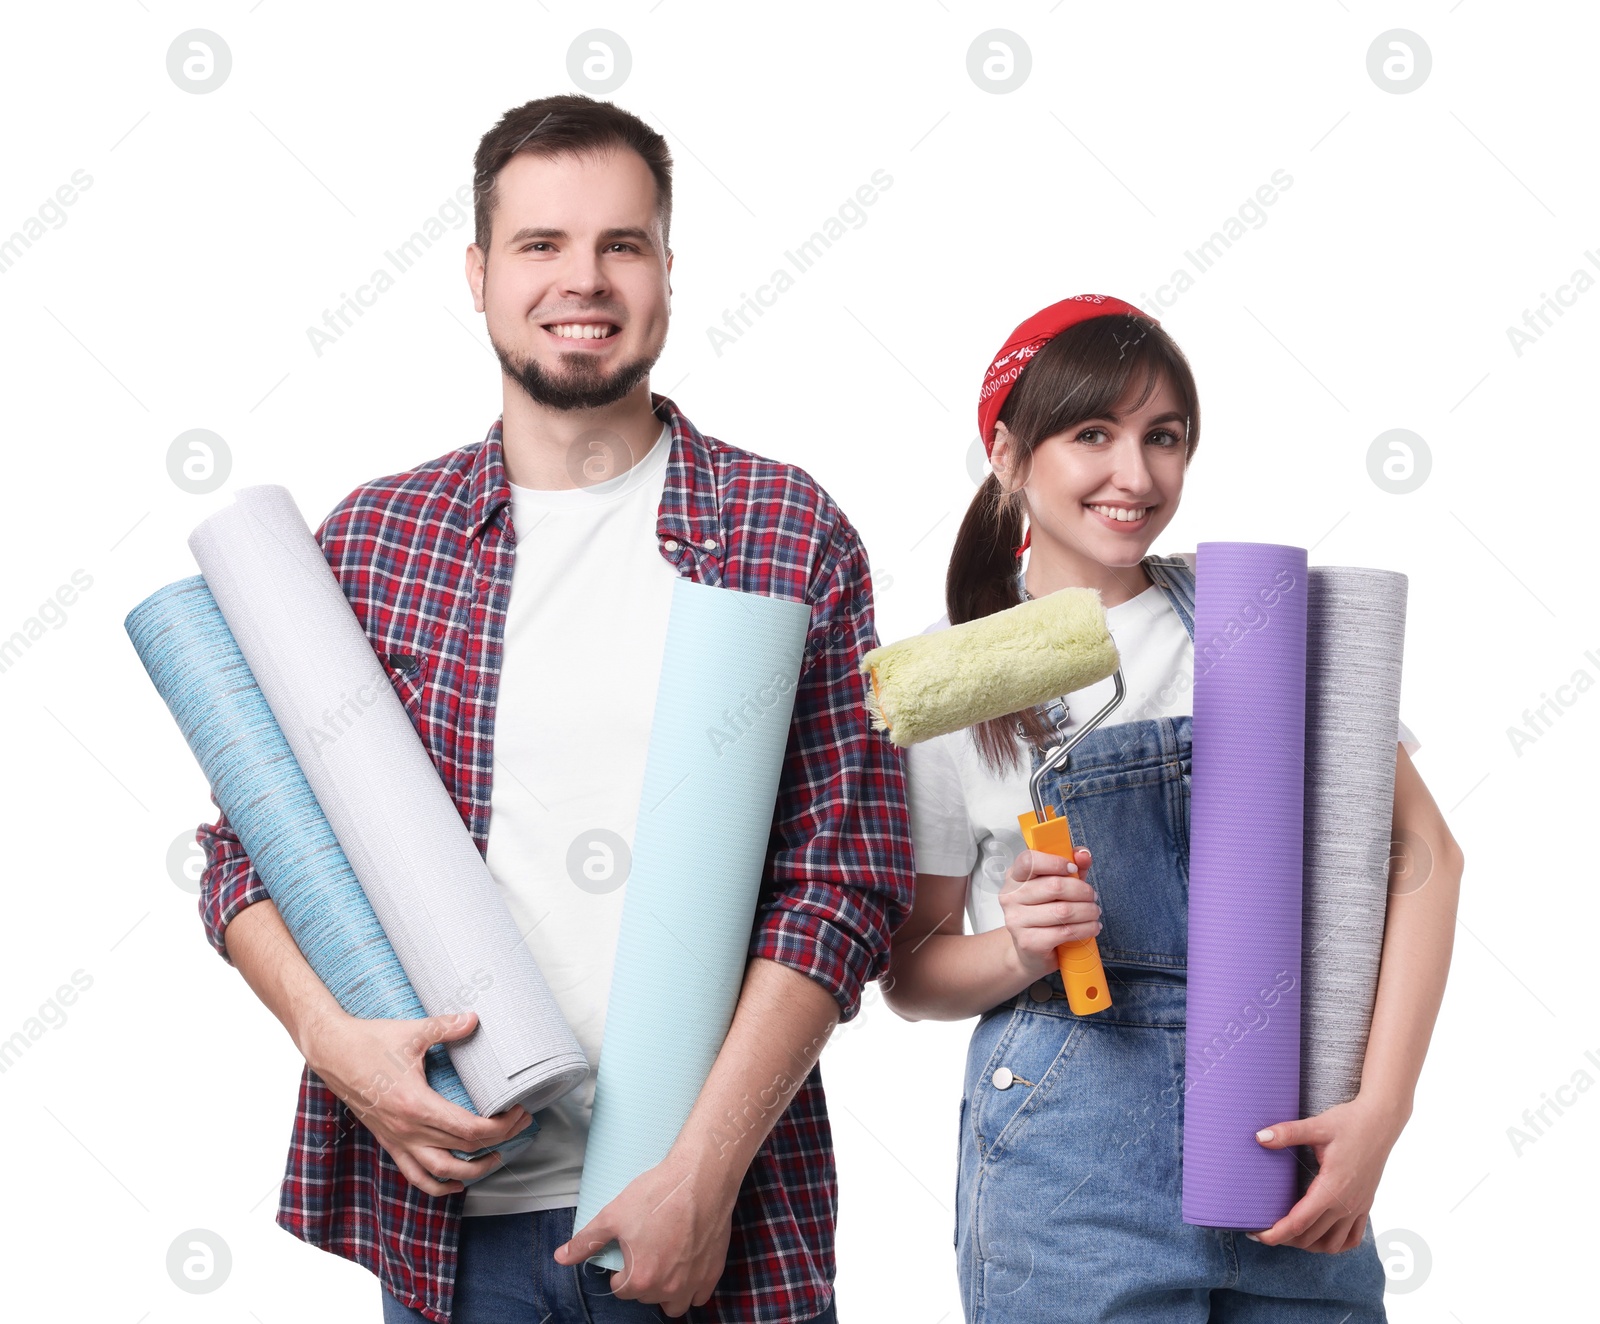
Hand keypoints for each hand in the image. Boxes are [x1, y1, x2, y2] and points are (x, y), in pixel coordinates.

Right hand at [299, 1008, 535, 1195]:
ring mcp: (397, 1140)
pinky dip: (437, 1185)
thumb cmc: (369, 1041)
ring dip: (472, 1172)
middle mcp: (407, 1130)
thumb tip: (474, 1019)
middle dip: (499, 1141)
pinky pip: (414, 1175)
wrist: (331, 1052)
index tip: (519, 1111)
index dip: (500, 1126)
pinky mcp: (388, 1141)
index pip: (469, 1130)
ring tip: (497, 1156)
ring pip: (440, 1173)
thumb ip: (445, 1027)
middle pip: (463, 1151)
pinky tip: (456, 1181)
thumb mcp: (412, 1032)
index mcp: (416, 1105)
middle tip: (521, 1124)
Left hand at [553, 1145, 736, 1315]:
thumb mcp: (613, 1215)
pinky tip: (686, 1267)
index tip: (627, 1252)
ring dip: (665, 1292)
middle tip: (645, 1251)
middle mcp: (668, 1287)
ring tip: (663, 1265)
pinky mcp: (713, 1272)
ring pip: (674, 1304)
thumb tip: (560, 1258)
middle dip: (642, 1280)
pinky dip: (691, 1288)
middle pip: (646, 1296)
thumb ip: (586, 1241)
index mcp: (641, 1278)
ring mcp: (693, 1282)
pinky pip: (699, 1296)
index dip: (620, 1271)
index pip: (621, 1290)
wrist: (701, 1178)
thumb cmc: (658, 1194)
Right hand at [998, 846, 1100, 981]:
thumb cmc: (1044, 914)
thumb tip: (1084, 854)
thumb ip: (1072, 866)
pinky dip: (1086, 929)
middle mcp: (1010, 897)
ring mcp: (1016, 920)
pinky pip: (1065, 932)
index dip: (1055, 862)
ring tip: (1094, 913)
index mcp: (1015, 877)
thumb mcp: (1058, 885)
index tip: (1073, 869)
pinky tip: (1091, 927)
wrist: (1030, 952)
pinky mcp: (1028, 942)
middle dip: (1082, 891)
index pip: (1029, 860)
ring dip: (1088, 911)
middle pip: (1054, 886)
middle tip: (1092, 897)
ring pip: (1063, 911)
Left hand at [1247, 1094, 1410, 1251]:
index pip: (1299, 1223)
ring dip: (1309, 1244)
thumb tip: (1259, 1137)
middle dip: (1285, 1239)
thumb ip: (1287, 1133)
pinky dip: (1335, 1244)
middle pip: (1311, 1237)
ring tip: (1288, 1234)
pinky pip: (1353, 1238)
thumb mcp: (1317, 1126)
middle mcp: (1346, 1204)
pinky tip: (1321, 1236)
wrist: (1382, 1122)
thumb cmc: (1350, 1123)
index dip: (1275, 1233)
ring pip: (1332, 1244)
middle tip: (1263, 1228)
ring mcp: (1358, 1207)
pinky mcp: (1365, 1205)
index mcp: (1332, 1188)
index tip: (1256, 1234)